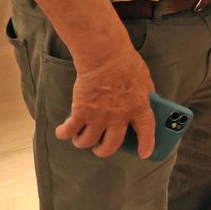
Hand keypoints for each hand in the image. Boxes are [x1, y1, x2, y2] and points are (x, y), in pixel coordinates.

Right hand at [54, 44, 156, 158]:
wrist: (104, 56)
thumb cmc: (125, 63)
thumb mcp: (145, 79)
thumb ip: (145, 95)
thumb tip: (147, 102)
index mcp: (139, 107)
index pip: (146, 131)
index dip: (146, 144)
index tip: (145, 153)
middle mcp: (119, 117)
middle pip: (112, 144)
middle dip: (104, 150)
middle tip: (101, 148)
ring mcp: (99, 116)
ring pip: (89, 141)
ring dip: (84, 143)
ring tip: (81, 139)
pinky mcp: (81, 112)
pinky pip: (70, 130)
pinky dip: (64, 134)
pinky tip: (62, 132)